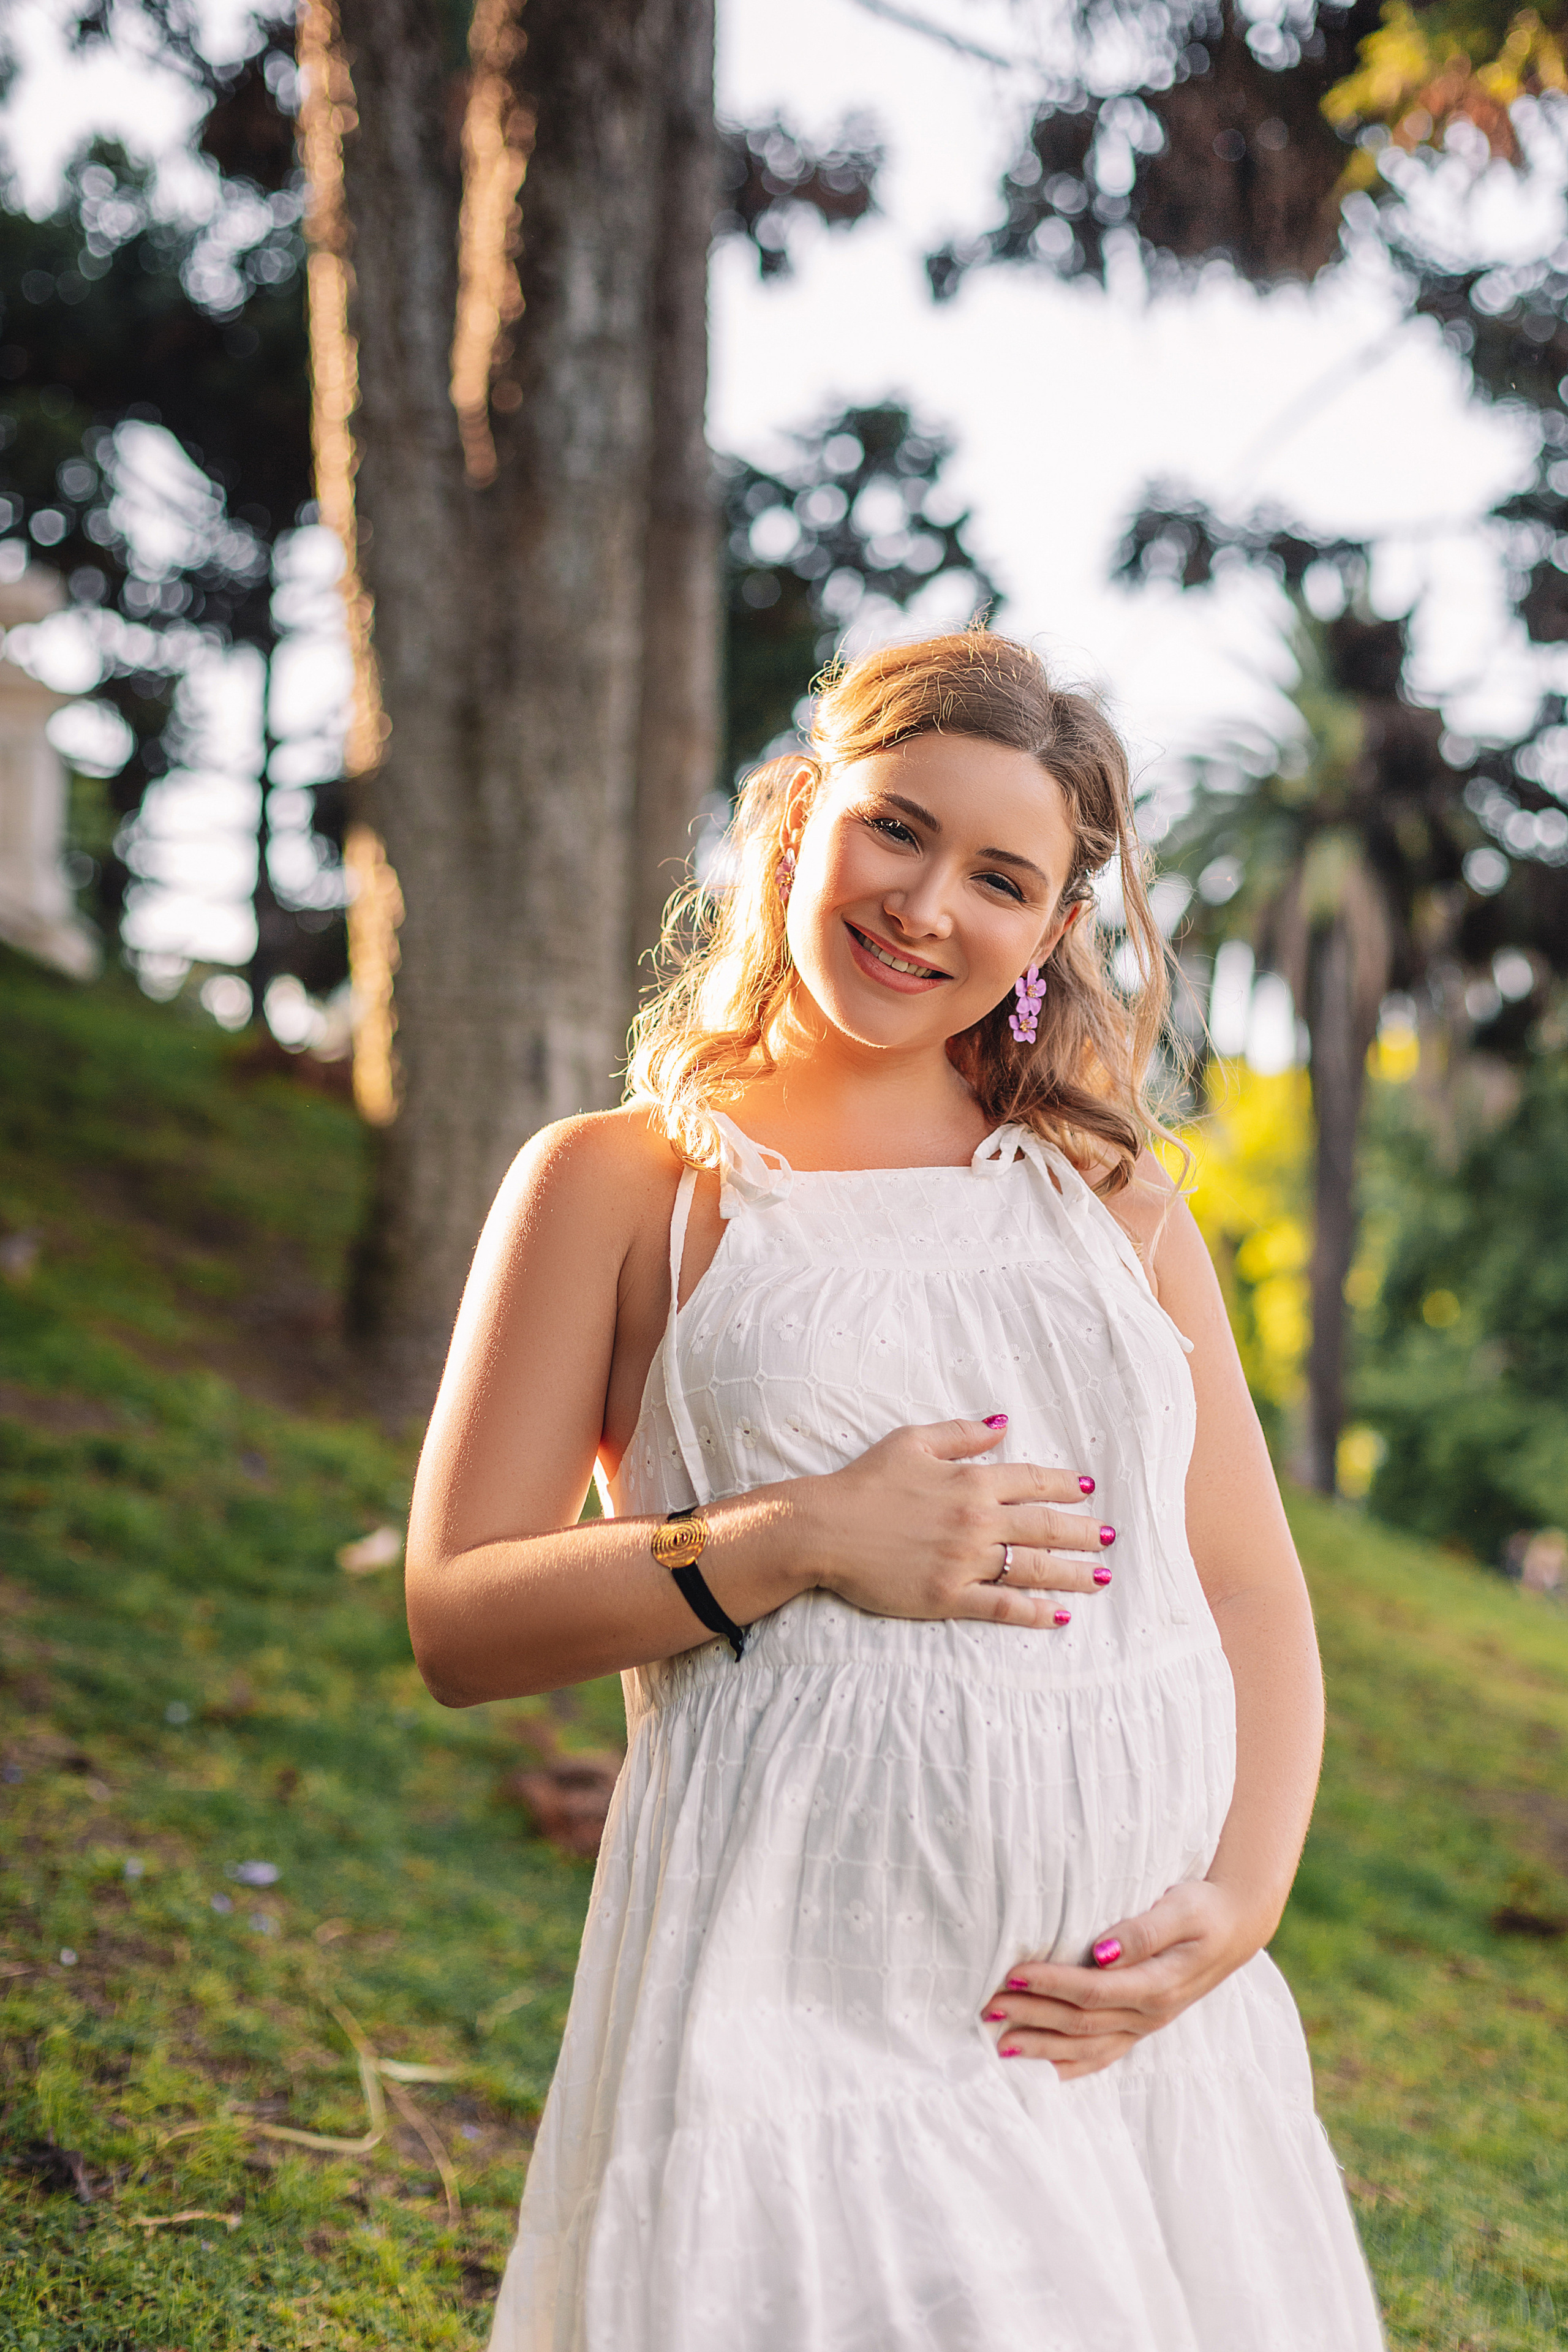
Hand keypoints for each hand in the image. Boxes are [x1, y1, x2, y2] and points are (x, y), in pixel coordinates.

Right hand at [792, 1416, 1113, 1630]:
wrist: (824, 1528)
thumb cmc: (864, 1482)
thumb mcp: (911, 1441)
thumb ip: (961, 1434)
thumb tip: (1002, 1423)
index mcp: (971, 1480)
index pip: (1033, 1481)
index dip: (1064, 1485)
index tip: (1086, 1488)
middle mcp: (977, 1521)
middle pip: (1045, 1527)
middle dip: (1083, 1532)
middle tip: (1109, 1537)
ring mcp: (966, 1561)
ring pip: (1034, 1568)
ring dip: (1074, 1572)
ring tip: (1102, 1576)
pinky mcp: (949, 1596)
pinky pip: (1004, 1606)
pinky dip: (1035, 1611)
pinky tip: (1060, 1615)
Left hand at [979, 1879, 1261, 2079]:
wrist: (1237, 1927)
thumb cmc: (1204, 1908)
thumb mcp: (1181, 1909)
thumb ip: (1143, 1931)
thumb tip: (1102, 1950)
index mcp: (1158, 1985)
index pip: (1092, 1991)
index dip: (1051, 1985)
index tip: (1013, 1974)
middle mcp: (1149, 2014)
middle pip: (1081, 2023)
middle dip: (1032, 2017)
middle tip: (988, 2006)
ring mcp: (1145, 2025)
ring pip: (1086, 2047)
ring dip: (1042, 2046)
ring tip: (999, 2042)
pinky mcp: (1140, 2026)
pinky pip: (1101, 2056)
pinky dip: (1069, 2065)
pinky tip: (1039, 2068)